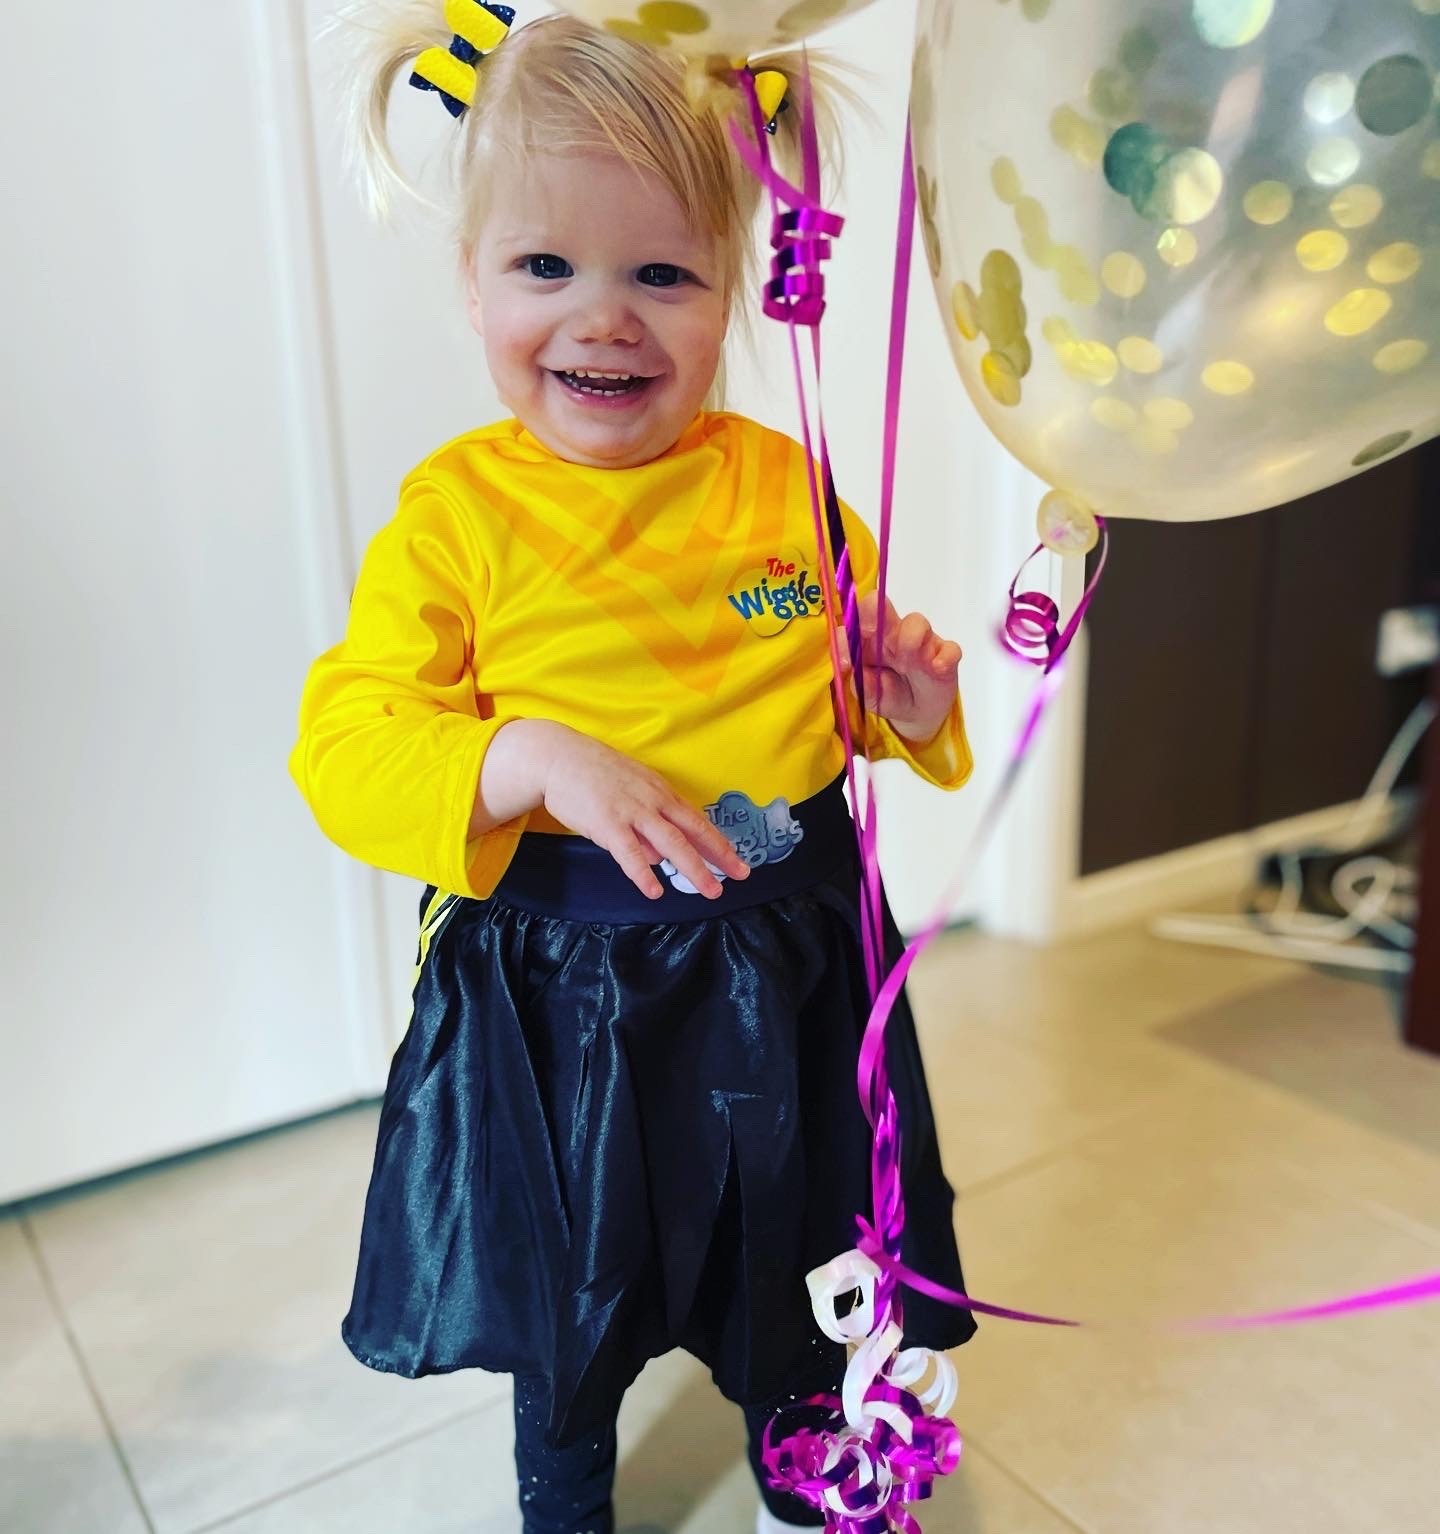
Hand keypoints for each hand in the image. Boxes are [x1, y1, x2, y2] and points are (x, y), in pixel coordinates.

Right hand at [535, 726, 750, 899]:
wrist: (558, 757)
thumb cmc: (594, 774)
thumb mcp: (631, 790)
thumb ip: (648, 821)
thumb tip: (660, 856)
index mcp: (660, 792)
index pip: (697, 821)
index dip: (720, 842)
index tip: (739, 861)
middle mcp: (653, 801)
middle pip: (693, 831)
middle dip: (718, 856)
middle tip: (740, 876)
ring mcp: (631, 811)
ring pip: (670, 843)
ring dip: (693, 868)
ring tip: (709, 891)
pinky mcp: (607, 823)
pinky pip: (630, 853)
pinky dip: (644, 873)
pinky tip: (655, 890)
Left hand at [837, 593, 962, 742]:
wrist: (918, 712)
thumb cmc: (889, 695)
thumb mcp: (871, 698)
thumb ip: (863, 687)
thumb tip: (857, 675)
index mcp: (869, 641)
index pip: (853, 625)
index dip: (846, 637)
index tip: (845, 663)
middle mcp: (893, 634)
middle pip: (882, 607)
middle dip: (874, 612)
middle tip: (870, 631)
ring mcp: (921, 641)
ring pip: (916, 622)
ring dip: (909, 640)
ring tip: (906, 666)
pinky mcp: (945, 654)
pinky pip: (949, 647)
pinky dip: (944, 655)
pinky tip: (937, 668)